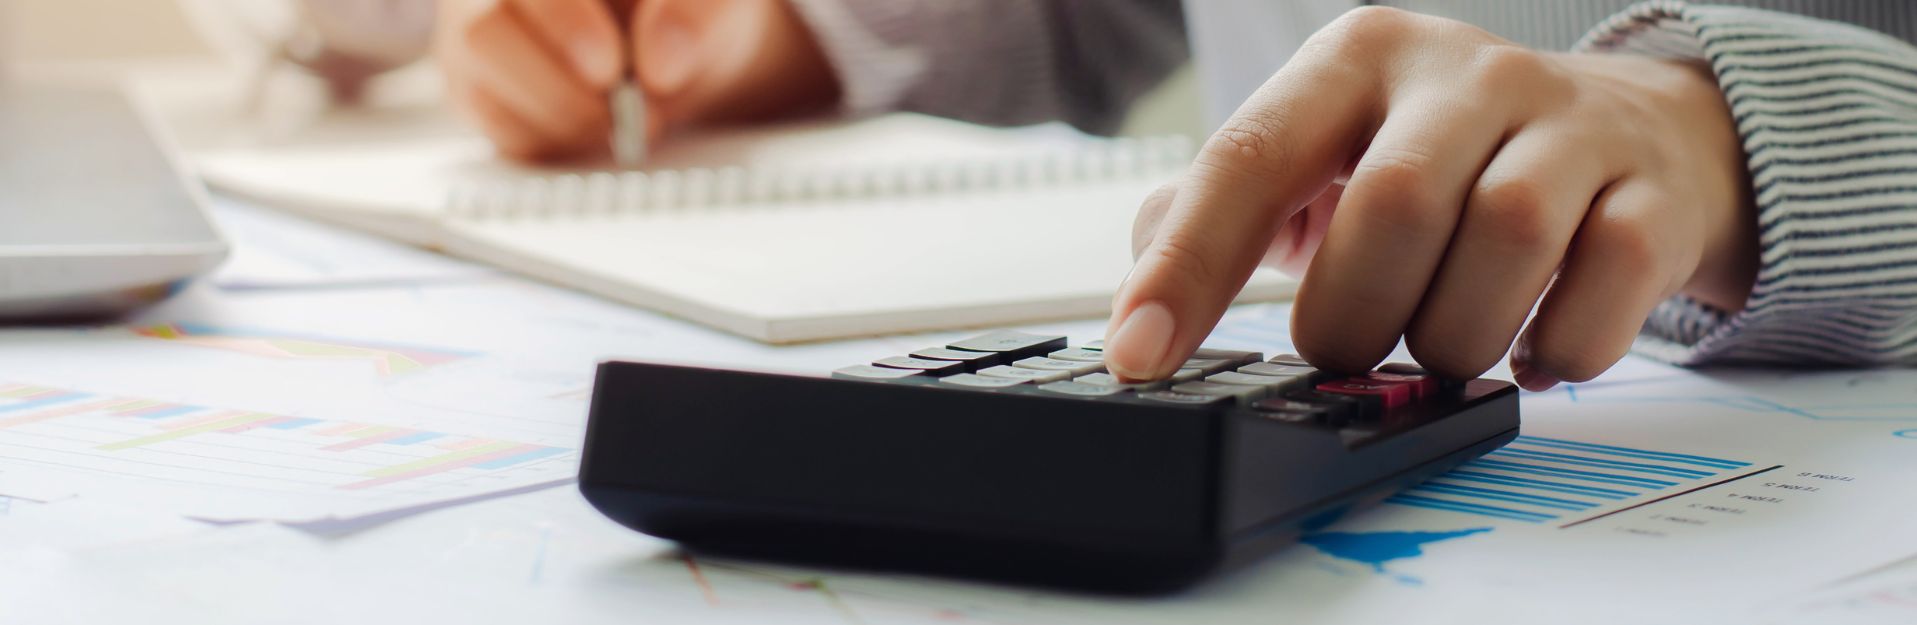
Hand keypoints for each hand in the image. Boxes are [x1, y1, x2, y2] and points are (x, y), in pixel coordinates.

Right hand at [435, 0, 838, 161]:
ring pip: (483, 92)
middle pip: (483, 33)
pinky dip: (560, 142)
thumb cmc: (686, 14)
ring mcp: (485, 41)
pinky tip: (599, 128)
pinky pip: (502, 132)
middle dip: (562, 89)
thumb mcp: (715, 5)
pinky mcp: (486, 96)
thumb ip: (695, 16)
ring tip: (628, 124)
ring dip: (567, 120)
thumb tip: (661, 62)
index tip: (609, 67)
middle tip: (633, 115)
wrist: (684, 53)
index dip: (561, 20)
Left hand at [1104, 7, 1757, 390]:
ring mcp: (1570, 126)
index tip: (1140, 354)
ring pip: (1502, 244)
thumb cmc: (1444, 156)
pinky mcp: (1653, 193)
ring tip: (1441, 344)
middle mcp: (1463, 74)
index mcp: (1356, 60)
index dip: (1188, 266)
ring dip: (1454, 336)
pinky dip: (1556, 350)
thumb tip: (1143, 286)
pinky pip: (1603, 290)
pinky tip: (1533, 351)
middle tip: (1348, 347)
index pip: (1250, 159)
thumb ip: (1222, 208)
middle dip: (1352, 314)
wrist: (1634, 133)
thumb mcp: (1326, 150)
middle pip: (1389, 208)